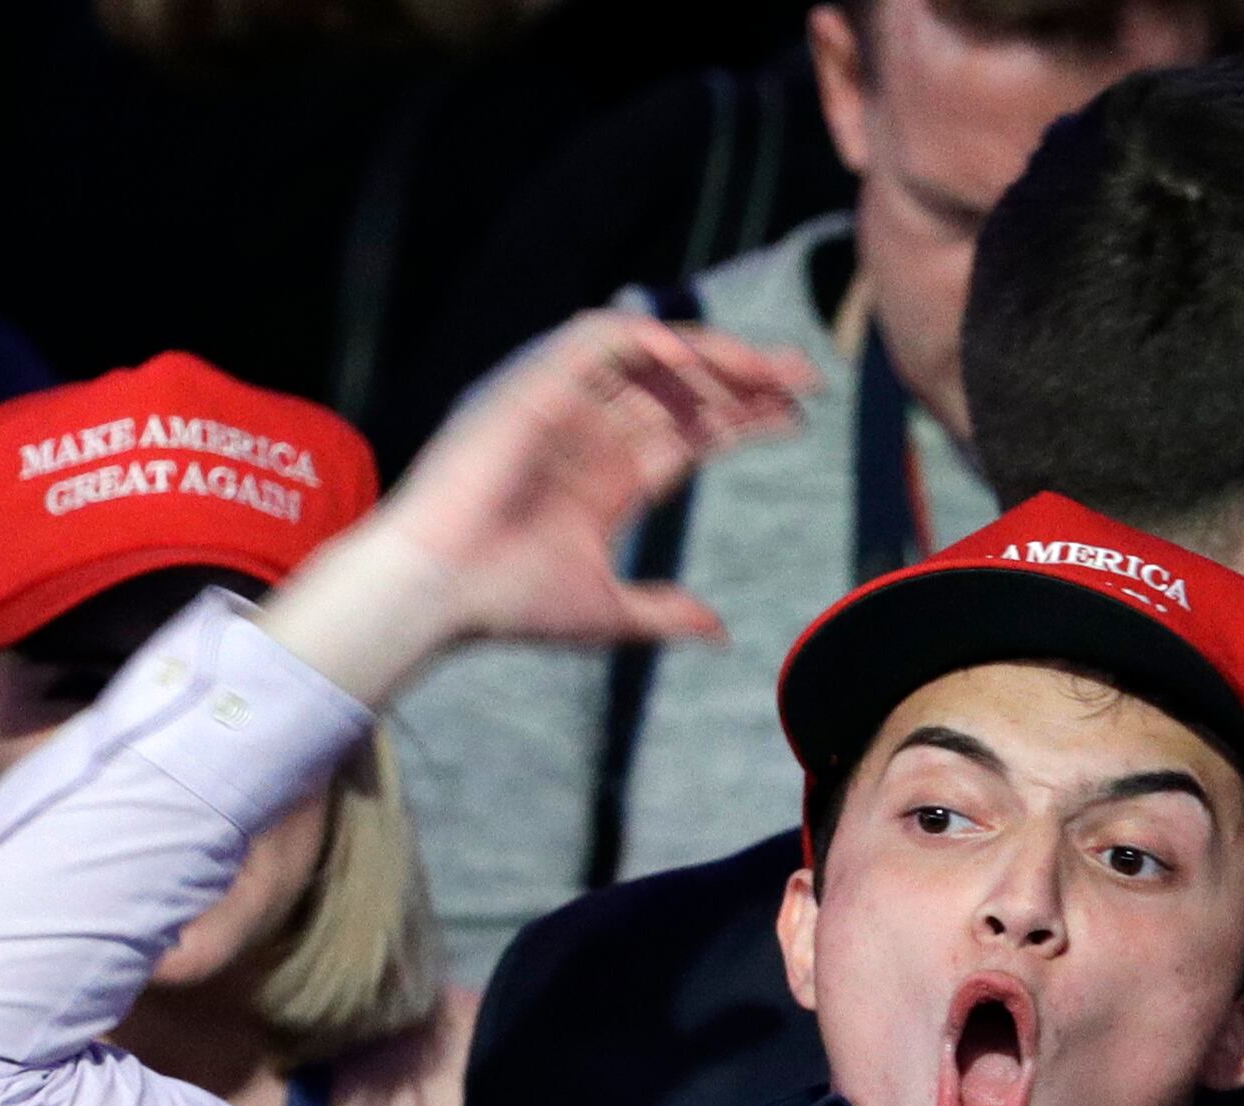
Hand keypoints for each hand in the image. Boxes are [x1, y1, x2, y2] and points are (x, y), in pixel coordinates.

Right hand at [263, 311, 817, 703]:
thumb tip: (718, 630)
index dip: (745, 418)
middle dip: (745, 379)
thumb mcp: (608, 611)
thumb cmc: (508, 603)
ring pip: (651, 357)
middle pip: (684, 390)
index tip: (798, 416)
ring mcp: (566, 405)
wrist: (438, 593)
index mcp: (613, 478)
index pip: (693, 432)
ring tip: (763, 366)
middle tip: (805, 376)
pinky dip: (646, 339)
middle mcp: (594, 433)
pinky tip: (692, 362)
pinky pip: (599, 338)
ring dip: (709, 354)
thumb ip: (663, 611)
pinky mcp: (535, 386)